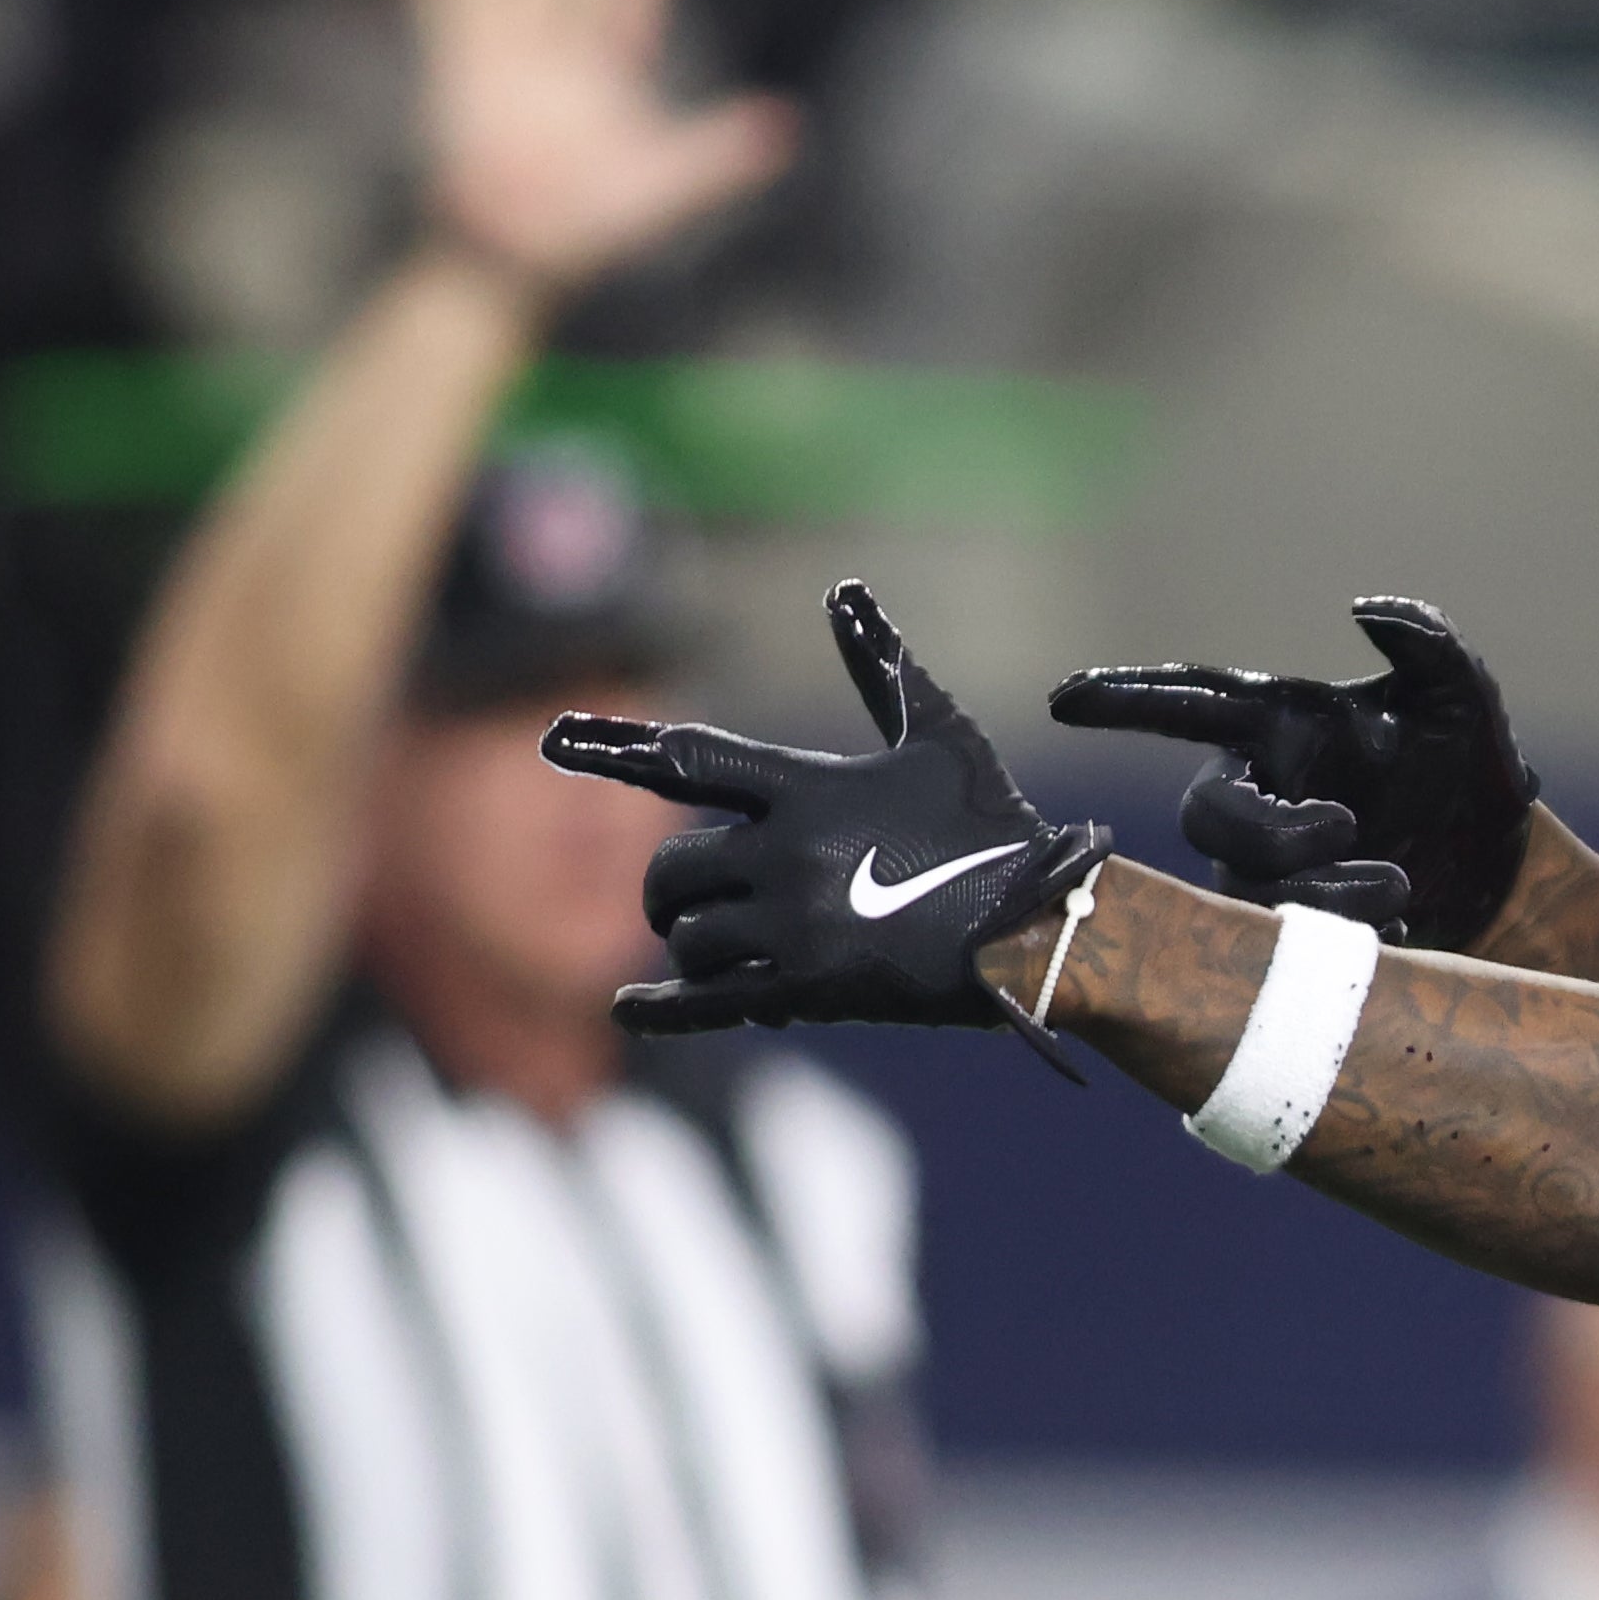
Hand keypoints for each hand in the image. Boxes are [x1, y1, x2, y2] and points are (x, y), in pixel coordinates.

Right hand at [410, 0, 797, 291]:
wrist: (519, 254)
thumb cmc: (592, 227)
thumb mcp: (665, 183)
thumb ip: (720, 151)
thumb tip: (785, 123)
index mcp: (608, 75)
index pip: (632, 6)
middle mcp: (560, 57)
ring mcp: (511, 58)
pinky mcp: (466, 71)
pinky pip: (448, 13)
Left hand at [543, 581, 1105, 1061]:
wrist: (1042, 926)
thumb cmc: (995, 825)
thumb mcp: (939, 734)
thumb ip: (881, 665)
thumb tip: (844, 590)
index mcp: (805, 786)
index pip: (687, 759)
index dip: (615, 746)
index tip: (556, 738)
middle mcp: (785, 852)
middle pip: (670, 866)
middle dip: (666, 885)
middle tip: (679, 897)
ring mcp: (794, 925)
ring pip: (689, 935)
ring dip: (690, 941)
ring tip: (715, 945)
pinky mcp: (810, 989)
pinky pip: (710, 999)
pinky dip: (663, 1008)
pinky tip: (627, 1009)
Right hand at [1051, 598, 1537, 949]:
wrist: (1506, 872)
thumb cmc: (1470, 773)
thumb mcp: (1467, 703)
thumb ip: (1432, 644)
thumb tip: (1365, 607)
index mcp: (1284, 725)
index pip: (1191, 701)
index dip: (1127, 699)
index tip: (1064, 698)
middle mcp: (1259, 791)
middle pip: (1204, 814)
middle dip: (1270, 830)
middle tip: (1348, 826)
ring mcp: (1266, 865)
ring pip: (1247, 888)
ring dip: (1327, 893)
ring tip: (1403, 887)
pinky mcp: (1288, 928)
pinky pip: (1283, 942)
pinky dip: (1348, 933)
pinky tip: (1407, 925)